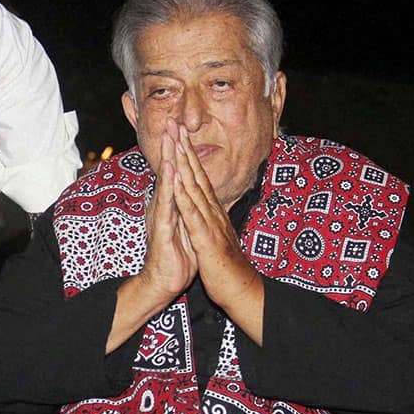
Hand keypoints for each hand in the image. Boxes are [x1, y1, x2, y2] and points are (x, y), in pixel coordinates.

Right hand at [138, 122, 198, 301]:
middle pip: (168, 171)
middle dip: (171, 145)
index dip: (179, 150)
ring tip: (170, 136)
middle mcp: (163, 205)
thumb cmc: (176, 256)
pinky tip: (170, 168)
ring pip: (166, 181)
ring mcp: (161, 215)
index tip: (182, 128)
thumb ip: (185, 209)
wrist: (163, 282)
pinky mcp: (162, 227)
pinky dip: (168, 184)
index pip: (176, 172)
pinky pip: (166, 203)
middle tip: (172, 120)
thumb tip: (190, 193)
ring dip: (168, 158)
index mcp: (171, 204)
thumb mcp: (184, 227)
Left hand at [169, 120, 264, 344]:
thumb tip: (206, 203)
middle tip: (175, 124)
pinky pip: (193, 215)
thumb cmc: (225, 264)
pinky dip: (184, 197)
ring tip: (174, 142)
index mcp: (212, 210)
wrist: (239, 289)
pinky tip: (176, 181)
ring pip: (195, 188)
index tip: (178, 133)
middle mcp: (213, 211)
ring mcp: (211, 223)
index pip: (199, 176)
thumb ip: (210, 216)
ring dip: (183, 164)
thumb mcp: (215, 234)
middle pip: (197, 174)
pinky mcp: (207, 239)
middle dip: (184, 148)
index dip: (188, 153)